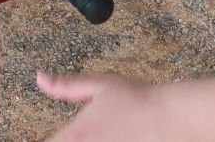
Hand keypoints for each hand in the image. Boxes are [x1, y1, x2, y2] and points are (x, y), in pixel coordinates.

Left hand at [37, 71, 162, 140]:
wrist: (174, 120)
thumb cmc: (140, 101)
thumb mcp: (100, 85)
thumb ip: (66, 85)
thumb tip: (40, 78)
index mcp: (76, 136)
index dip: (41, 141)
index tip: (47, 136)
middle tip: (80, 134)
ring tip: (99, 136)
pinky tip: (112, 140)